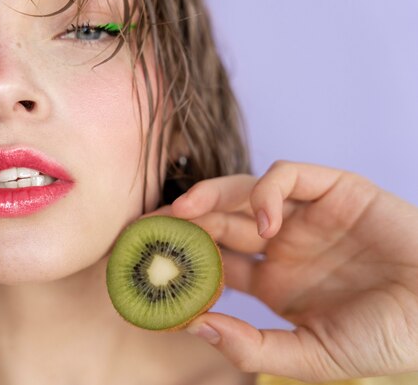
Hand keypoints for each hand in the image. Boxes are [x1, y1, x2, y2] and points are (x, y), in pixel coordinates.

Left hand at [166, 161, 417, 381]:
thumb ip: (254, 348)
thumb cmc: (386, 338)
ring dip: (211, 196)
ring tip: (184, 212)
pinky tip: (264, 226)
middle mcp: (283, 244)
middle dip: (183, 220)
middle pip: (219, 220)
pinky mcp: (335, 191)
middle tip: (147, 227)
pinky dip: (269, 193)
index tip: (148, 267)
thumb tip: (196, 326)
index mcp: (273, 281)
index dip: (183, 261)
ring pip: (244, 191)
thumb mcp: (313, 356)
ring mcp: (306, 216)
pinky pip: (289, 177)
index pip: (214, 262)